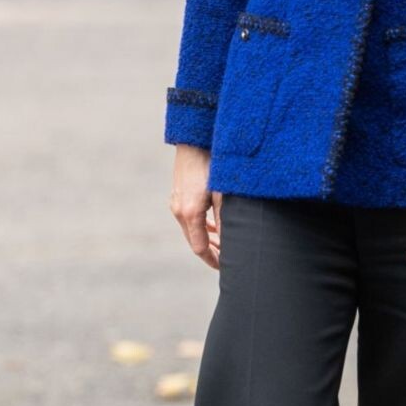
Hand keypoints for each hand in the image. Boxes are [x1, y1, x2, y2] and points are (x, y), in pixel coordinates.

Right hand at [170, 144, 222, 267]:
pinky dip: (200, 226)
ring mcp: (175, 203)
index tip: (226, 266)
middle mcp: (179, 210)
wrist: (194, 139)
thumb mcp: (224, 194)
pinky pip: (188, 218)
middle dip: (210, 252)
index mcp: (190, 213)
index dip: (213, 260)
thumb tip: (230, 243)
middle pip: (194, 241)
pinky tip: (212, 226)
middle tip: (227, 259)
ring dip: (205, 239)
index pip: (200, 248)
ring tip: (222, 245)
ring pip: (191, 230)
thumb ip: (226, 220)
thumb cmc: (213, 164)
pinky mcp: (177, 195)